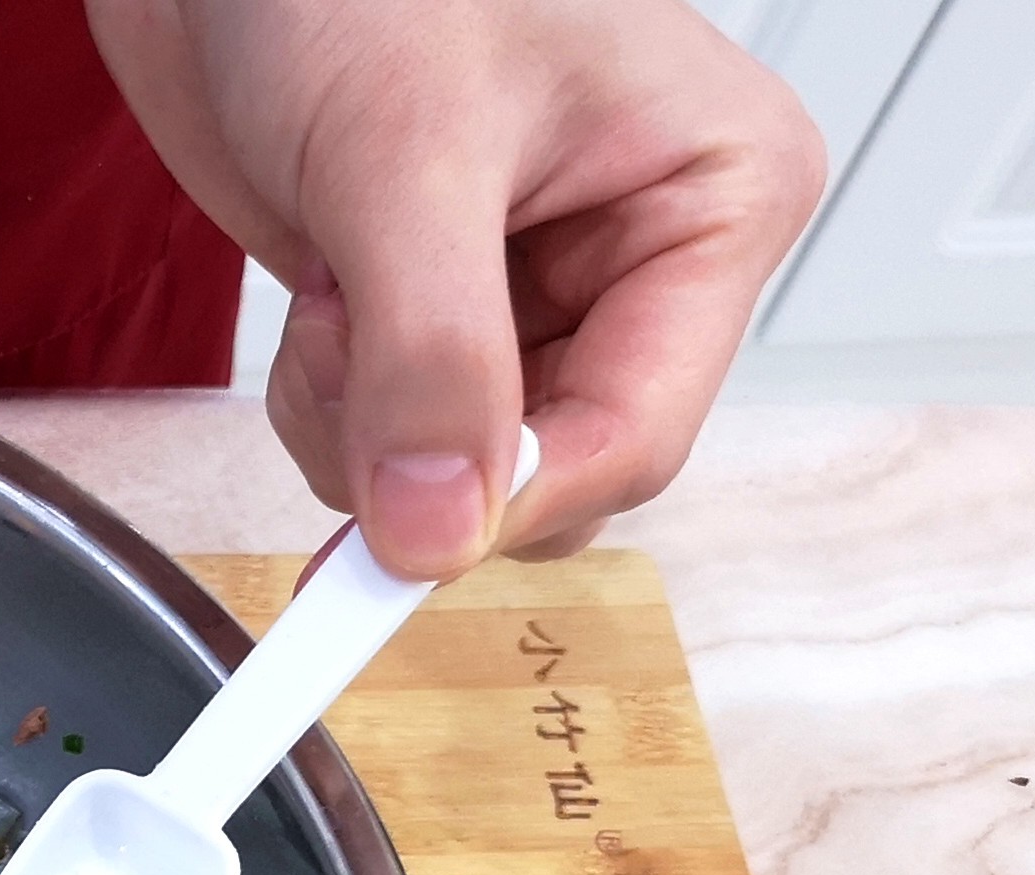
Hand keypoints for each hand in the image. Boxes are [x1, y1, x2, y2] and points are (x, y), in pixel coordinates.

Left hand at [89, 0, 825, 576]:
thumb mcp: (405, 157)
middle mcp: (643, 261)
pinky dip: (328, 402)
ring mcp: (536, 296)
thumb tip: (444, 531)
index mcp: (715, 197)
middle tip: (348, 342)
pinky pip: (390, 443)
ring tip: (337, 280)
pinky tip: (320, 293)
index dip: (516, 504)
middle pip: (555, 472)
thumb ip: (432, 355)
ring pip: (460, 478)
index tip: (398, 556)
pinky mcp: (437, 317)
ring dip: (359, 421)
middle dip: (425, 446)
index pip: (643, 432)